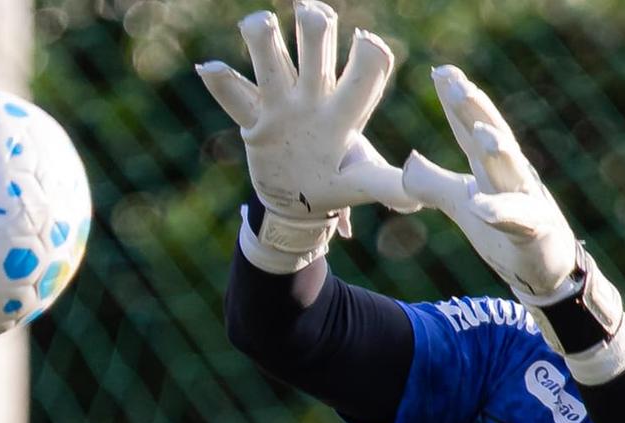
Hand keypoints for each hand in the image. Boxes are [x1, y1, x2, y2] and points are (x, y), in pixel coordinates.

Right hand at [197, 1, 418, 270]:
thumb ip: (387, 186)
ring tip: (258, 23)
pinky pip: (236, 99)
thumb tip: (417, 201)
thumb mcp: (362, 184)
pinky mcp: (255, 121)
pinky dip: (222, 84)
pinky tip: (208, 66)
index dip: (368, 56)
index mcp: (346, 110)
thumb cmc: (337, 182)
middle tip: (311, 13)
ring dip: (265, 42)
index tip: (367, 43)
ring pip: (273, 65)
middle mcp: (315, 97)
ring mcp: (282, 105)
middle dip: (316, 30)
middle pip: (316, 53)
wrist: (299, 201)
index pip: (364, 74)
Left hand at [402, 65, 579, 301]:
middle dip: (474, 109)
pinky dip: (498, 212)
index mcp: (492, 167)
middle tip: (455, 82)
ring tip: (479, 131)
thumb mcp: (462, 204)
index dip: (455, 101)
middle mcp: (511, 175)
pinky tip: (479, 207)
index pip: (470, 129)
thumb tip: (409, 159)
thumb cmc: (506, 232)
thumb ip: (433, 182)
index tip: (440, 71)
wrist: (545, 272)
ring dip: (497, 150)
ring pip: (511, 171)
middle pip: (491, 136)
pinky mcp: (535, 231)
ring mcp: (527, 200)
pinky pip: (517, 220)